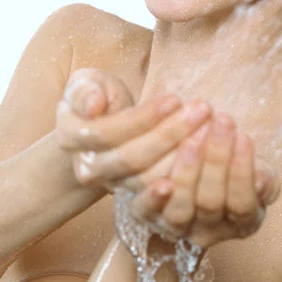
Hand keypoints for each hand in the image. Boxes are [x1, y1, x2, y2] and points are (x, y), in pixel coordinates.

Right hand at [55, 68, 211, 189]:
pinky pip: (160, 196)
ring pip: (148, 178)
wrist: (96, 128)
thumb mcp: (85, 83)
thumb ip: (85, 90)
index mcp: (72, 136)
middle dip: (170, 133)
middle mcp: (89, 167)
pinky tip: (206, 164)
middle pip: (132, 157)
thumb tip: (94, 104)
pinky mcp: (134, 197)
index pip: (110, 131)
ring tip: (209, 129)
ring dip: (182, 155)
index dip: (144, 117)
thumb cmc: (95, 96)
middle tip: (202, 110)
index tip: (174, 98)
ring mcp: (112, 184)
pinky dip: (184, 178)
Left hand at [129, 112, 280, 247]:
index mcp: (242, 222)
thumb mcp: (253, 167)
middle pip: (210, 202)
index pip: (242, 204)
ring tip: (192, 137)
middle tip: (220, 121)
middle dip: (216, 159)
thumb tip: (260, 180)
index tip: (243, 136)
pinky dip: (153, 197)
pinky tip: (161, 182)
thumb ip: (262, 176)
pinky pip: (147, 211)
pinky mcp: (147, 214)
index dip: (242, 172)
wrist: (195, 156)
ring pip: (180, 208)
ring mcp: (175, 226)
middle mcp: (208, 232)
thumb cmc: (229, 161)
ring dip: (187, 171)